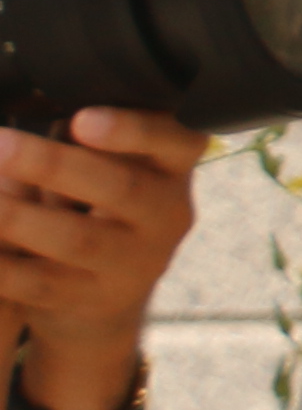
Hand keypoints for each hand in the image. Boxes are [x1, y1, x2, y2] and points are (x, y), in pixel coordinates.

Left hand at [0, 113, 209, 409]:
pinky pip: (42, 284)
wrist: (108, 289)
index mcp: (170, 168)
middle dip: (56, 165)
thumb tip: (23, 108)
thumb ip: (80, 137)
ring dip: (18, 216)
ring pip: (79, 240)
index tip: (81, 120)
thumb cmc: (97, 199)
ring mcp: (135, 263)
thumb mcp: (108, 162)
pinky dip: (1, 265)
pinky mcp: (96, 301)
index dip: (133, 131)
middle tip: (0, 144)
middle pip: (120, 188)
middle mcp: (165, 215)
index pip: (175, 141)